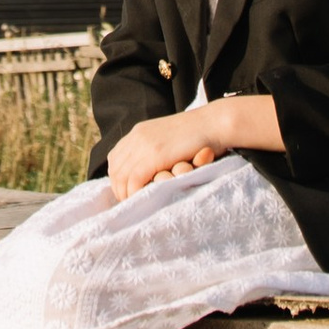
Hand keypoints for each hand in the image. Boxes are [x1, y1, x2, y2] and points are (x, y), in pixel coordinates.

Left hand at [104, 95, 275, 201]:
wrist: (213, 123)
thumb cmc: (198, 135)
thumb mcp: (168, 139)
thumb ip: (155, 150)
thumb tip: (148, 170)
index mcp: (138, 132)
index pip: (115, 159)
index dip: (118, 178)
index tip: (128, 191)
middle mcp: (137, 137)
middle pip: (115, 169)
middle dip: (119, 189)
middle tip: (131, 203)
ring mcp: (144, 145)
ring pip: (121, 176)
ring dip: (126, 193)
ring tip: (136, 205)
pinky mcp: (155, 155)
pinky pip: (134, 179)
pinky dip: (135, 192)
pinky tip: (144, 199)